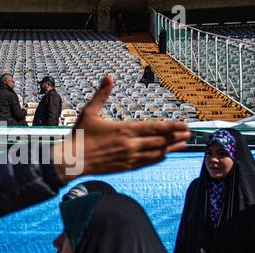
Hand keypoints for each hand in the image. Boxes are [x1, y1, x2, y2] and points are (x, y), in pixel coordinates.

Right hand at [53, 76, 190, 182]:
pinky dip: (158, 158)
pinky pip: (146, 163)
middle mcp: (130, 144)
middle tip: (190, 133)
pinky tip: (164, 156)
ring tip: (183, 144)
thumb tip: (108, 77)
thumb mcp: (89, 112)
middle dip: (176, 137)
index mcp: (124, 129)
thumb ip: (102, 95)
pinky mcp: (125, 167)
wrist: (71, 160)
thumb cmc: (79, 135)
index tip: (185, 125)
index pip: (155, 127)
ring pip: (156, 153)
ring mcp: (129, 157)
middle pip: (160, 140)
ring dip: (171, 148)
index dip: (172, 127)